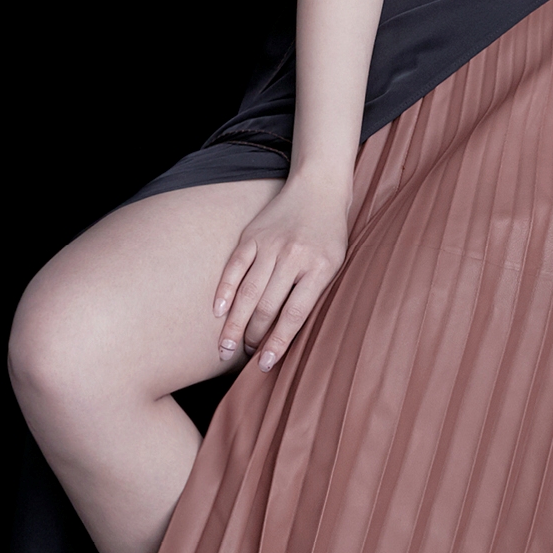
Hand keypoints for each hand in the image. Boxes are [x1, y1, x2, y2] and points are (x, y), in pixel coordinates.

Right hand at [213, 177, 349, 369]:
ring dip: (234, 323)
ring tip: (225, 347)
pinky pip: (234, 268)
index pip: (295, 314)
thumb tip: (289, 332)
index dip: (277, 342)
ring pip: (247, 292)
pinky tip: (217, 312)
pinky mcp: (251, 236)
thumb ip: (314, 293)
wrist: (318, 188)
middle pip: (267, 306)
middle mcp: (293, 256)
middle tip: (243, 356)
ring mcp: (269, 245)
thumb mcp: (335, 264)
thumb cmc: (330, 234)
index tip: (264, 364)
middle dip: (252, 337)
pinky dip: (224, 291)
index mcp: (319, 267)